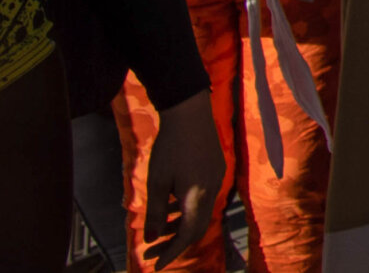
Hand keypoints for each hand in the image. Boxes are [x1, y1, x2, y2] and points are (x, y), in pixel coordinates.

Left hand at [138, 88, 222, 266]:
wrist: (190, 111)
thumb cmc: (170, 147)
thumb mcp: (157, 181)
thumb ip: (156, 212)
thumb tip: (153, 238)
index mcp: (198, 196)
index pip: (188, 235)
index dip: (172, 253)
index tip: (156, 266)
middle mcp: (212, 190)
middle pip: (196, 228)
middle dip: (173, 244)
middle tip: (152, 254)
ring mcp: (216, 179)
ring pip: (200, 213)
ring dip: (179, 226)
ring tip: (158, 233)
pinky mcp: (216, 169)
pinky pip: (203, 199)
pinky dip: (187, 210)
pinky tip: (172, 207)